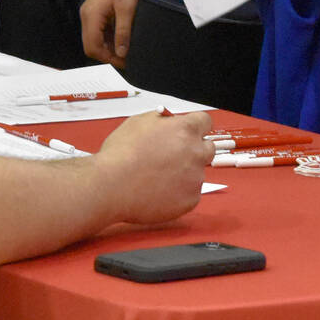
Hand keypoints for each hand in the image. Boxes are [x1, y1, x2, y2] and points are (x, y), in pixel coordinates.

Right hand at [80, 0, 143, 64]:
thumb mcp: (127, 8)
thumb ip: (123, 32)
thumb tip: (121, 54)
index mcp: (91, 16)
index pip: (92, 47)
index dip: (107, 58)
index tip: (124, 62)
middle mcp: (86, 16)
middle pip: (90, 45)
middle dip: (107, 55)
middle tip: (126, 59)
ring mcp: (90, 13)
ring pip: (94, 39)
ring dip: (108, 47)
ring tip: (126, 50)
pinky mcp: (96, 11)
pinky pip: (98, 31)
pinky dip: (108, 38)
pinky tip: (122, 39)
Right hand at [93, 110, 215, 225]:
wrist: (111, 186)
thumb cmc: (120, 155)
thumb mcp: (138, 122)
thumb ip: (162, 120)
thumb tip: (169, 122)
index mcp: (185, 130)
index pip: (205, 122)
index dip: (195, 127)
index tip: (190, 132)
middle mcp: (195, 152)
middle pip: (208, 148)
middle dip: (194, 150)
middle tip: (173, 156)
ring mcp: (195, 178)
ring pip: (197, 173)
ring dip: (183, 173)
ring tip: (157, 177)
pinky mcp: (190, 200)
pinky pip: (190, 194)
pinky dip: (178, 193)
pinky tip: (158, 191)